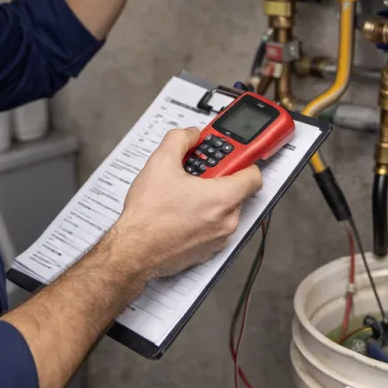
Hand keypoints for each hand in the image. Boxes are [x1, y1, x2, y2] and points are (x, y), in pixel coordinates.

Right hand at [111, 127, 262, 279]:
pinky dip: (202, 218)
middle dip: (217, 179)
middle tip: (196, 173)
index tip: (228, 156)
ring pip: (223, 210)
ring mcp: (219, 239)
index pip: (253, 175)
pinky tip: (180, 212)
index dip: (241, 161)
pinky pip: (213, 228)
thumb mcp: (160, 163)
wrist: (133, 252)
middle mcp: (227, 221)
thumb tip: (190, 135)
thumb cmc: (148, 215)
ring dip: (209, 199)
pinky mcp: (207, 252)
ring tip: (183, 193)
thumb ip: (180, 140)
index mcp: (223, 198)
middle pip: (236, 191)